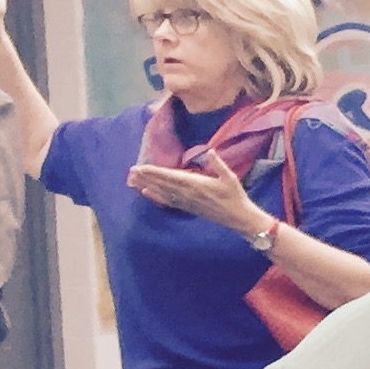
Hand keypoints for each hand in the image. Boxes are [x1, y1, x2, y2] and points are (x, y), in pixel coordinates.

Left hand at [129, 160, 266, 238]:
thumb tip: (210, 151)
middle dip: (146, 177)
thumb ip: (219, 164)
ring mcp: (186, 201)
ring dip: (147, 185)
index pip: (170, 176)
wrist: (238, 218)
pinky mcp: (187, 207)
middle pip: (162, 184)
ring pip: (162, 192)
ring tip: (133, 180)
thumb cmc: (235, 196)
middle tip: (131, 171)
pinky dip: (155, 196)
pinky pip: (167, 201)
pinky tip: (146, 192)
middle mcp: (187, 193)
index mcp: (196, 184)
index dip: (154, 172)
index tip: (141, 167)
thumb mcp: (230, 178)